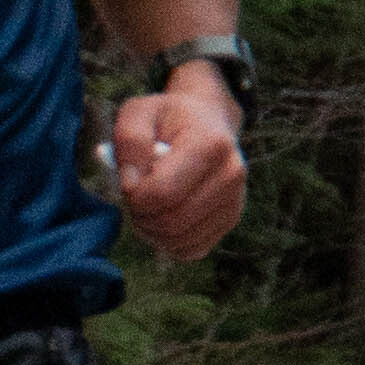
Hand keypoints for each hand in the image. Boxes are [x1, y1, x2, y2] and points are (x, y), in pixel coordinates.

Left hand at [108, 65, 247, 262]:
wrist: (206, 120)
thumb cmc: (166, 118)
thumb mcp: (138, 114)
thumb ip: (129, 142)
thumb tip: (132, 185)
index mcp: (211, 144)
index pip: (162, 193)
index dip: (134, 196)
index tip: (129, 181)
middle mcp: (231, 174)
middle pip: (172, 222)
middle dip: (141, 216)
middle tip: (134, 197)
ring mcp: (235, 200)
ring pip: (181, 241)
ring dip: (151, 232)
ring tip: (146, 206)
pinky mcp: (230, 220)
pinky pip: (191, 250)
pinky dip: (168, 242)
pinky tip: (162, 218)